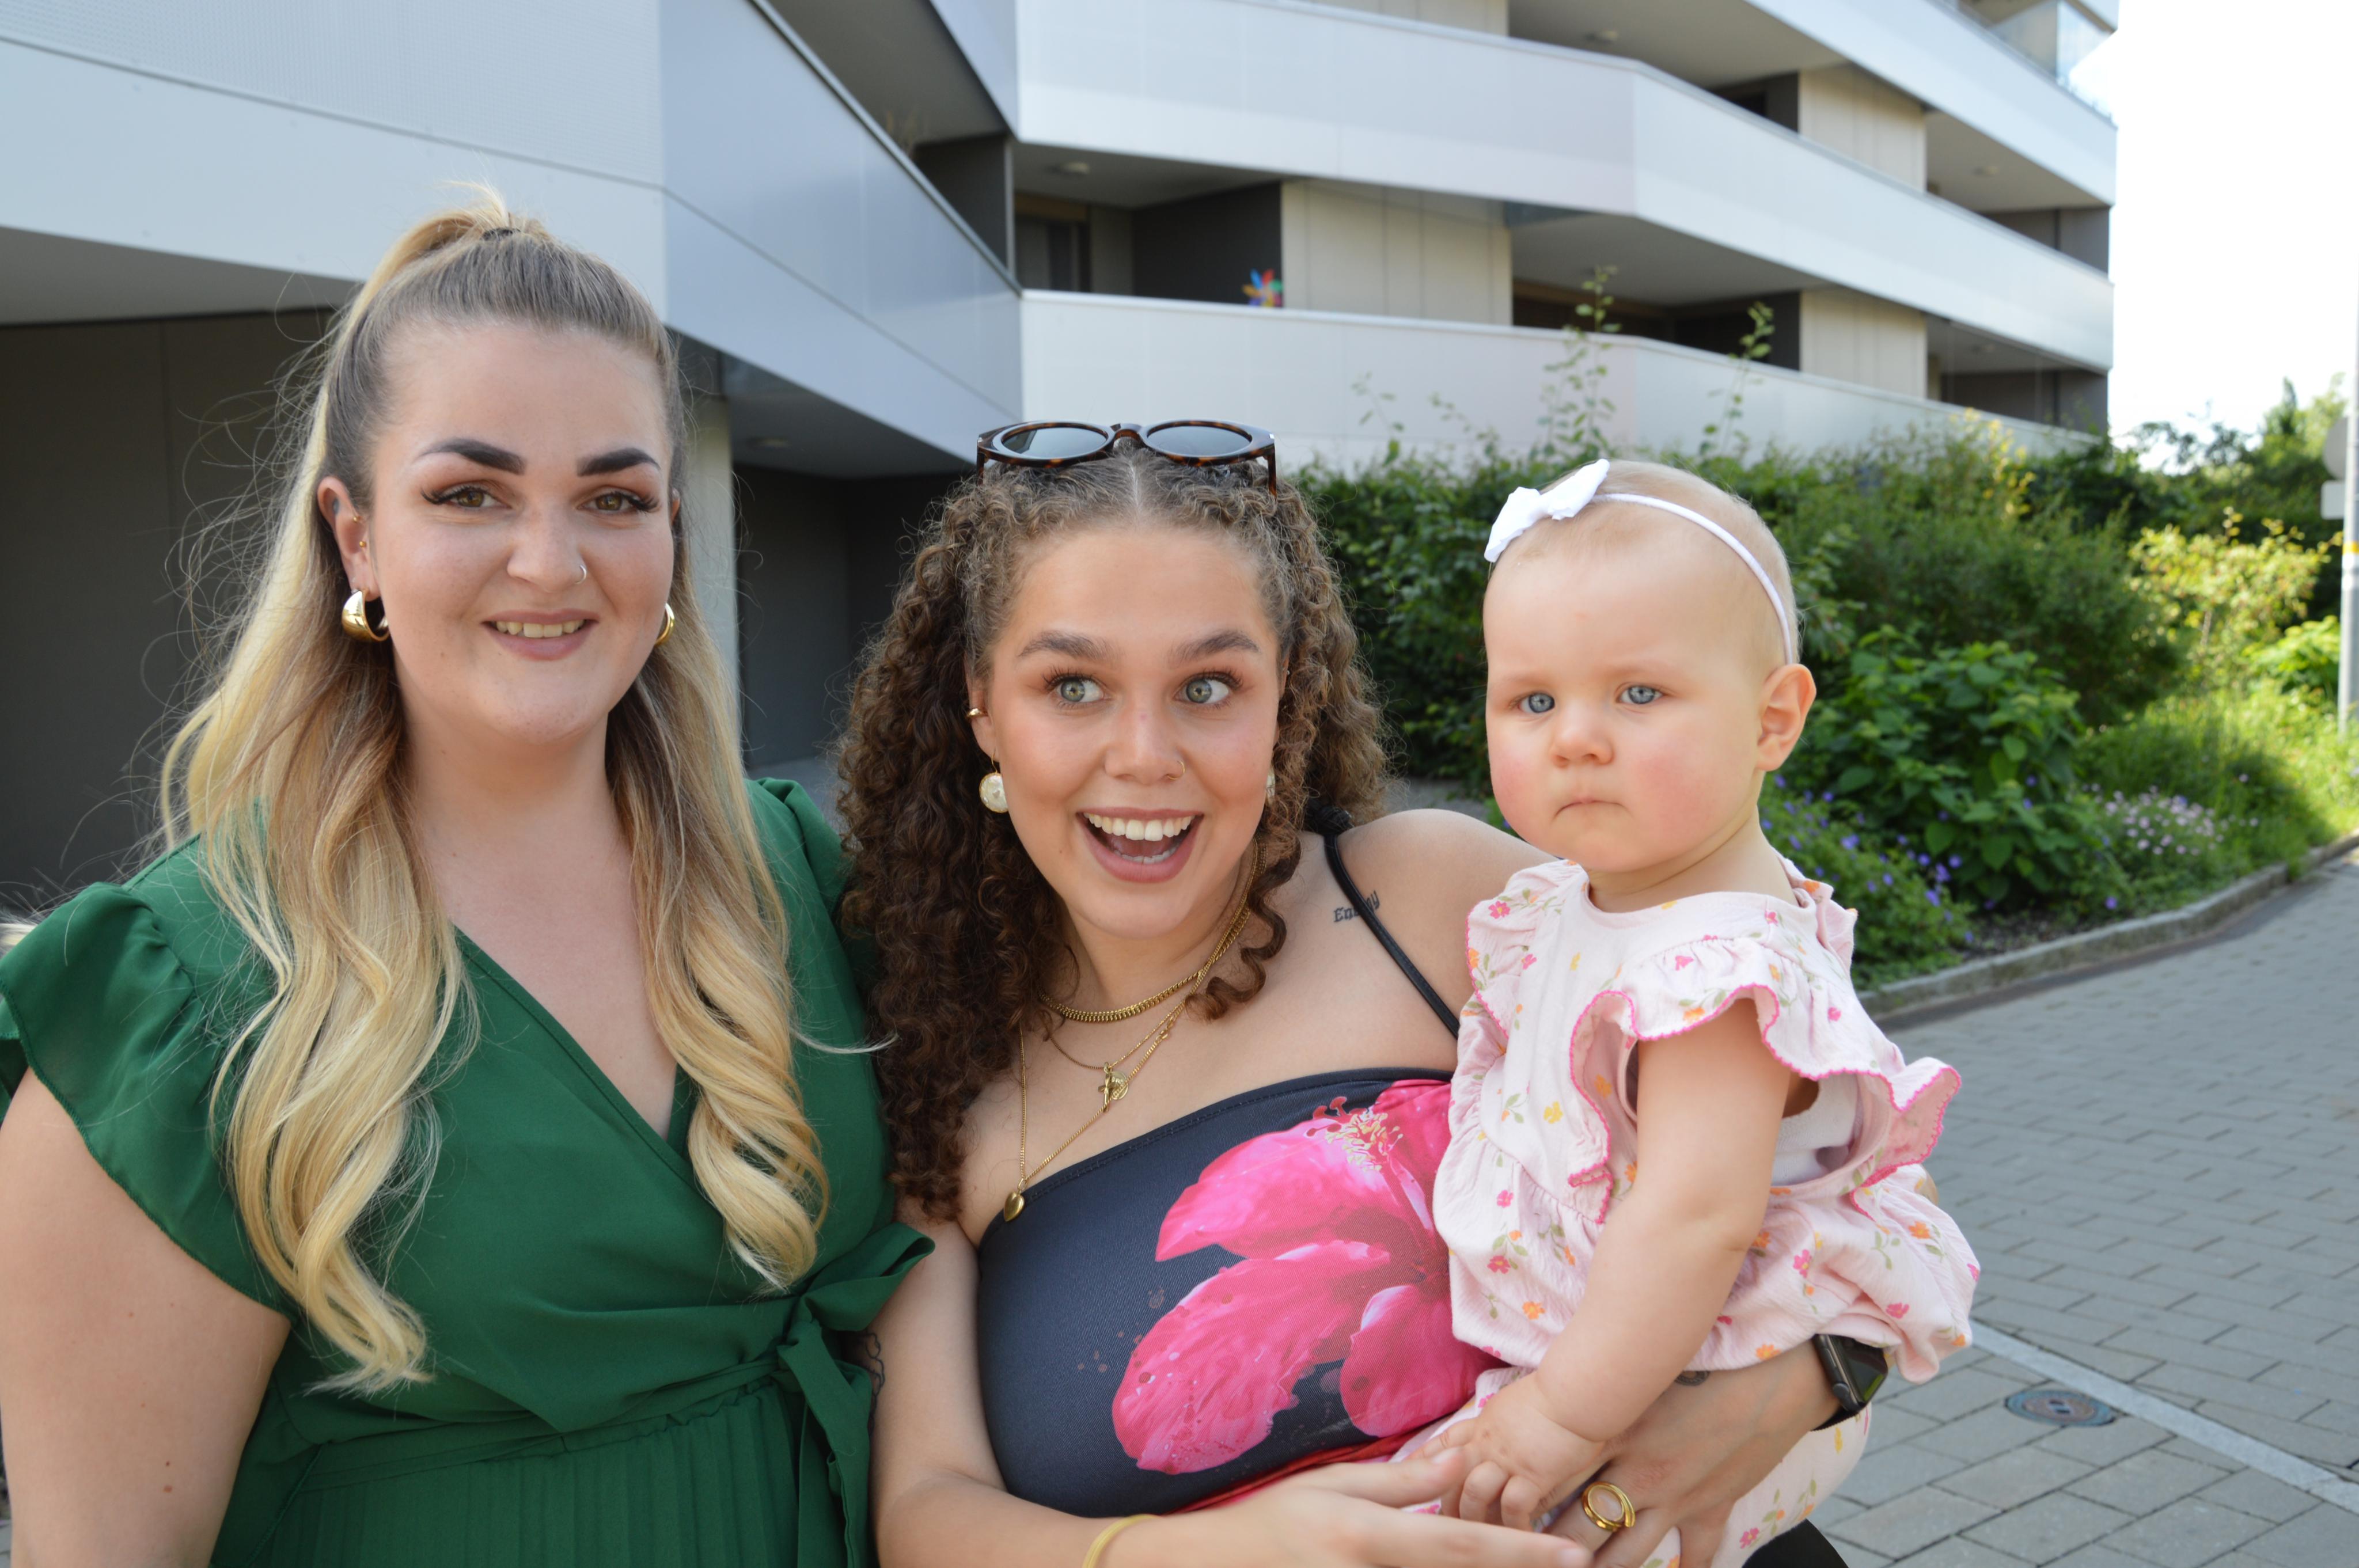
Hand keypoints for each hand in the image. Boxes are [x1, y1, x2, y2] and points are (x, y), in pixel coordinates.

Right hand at [1133, 1448, 1591, 1567]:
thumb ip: (1402, 1481)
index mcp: (1369, 1538)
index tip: (1575, 1556)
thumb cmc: (1274, 1520)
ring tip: (1534, 1563)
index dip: (1524, 1554)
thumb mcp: (1335, 1484)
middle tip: (1577, 1563)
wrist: (1216, 1567)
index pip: (1464, 1547)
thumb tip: (1462, 1462)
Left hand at [1434, 1376, 1606, 1530]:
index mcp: (1484, 1424)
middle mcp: (1487, 1442)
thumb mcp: (1518, 1402)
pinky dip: (1514, 1526)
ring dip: (1476, 1518)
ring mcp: (1507, 1459)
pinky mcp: (1531, 1475)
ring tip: (1483, 1537)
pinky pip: (1513, 1508)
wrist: (1576, 1390)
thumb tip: (1506, 1431)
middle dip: (1447, 1503)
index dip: (1425, 1460)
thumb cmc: (1559, 1393)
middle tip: (1447, 1524)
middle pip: (1450, 1476)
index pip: (1446, 1443)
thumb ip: (1505, 1421)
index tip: (1410, 1476)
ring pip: (1474, 1494)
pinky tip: (1520, 1536)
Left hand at [1543, 1354, 1836, 1567]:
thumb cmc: (1706, 1358)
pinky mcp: (1713, 1507)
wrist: (1779, 1373)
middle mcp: (1639, 1472)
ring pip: (1627, 1553)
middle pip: (1579, 1525)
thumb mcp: (1642, 1371)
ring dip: (1600, 1567)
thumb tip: (1556, 1406)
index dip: (1524, 1502)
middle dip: (1551, 1545)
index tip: (1504, 1516)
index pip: (1554, 1477)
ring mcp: (1677, 1497)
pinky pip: (1697, 1554)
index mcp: (1614, 1433)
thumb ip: (1599, 1393)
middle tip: (1530, 1548)